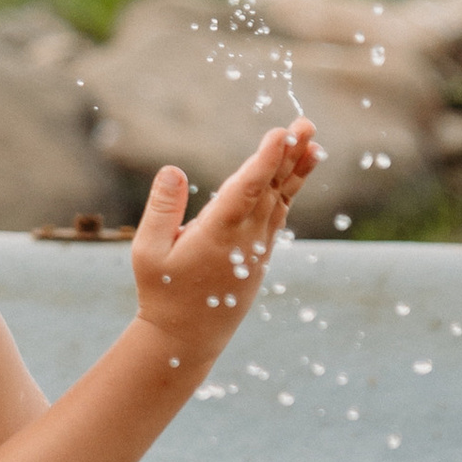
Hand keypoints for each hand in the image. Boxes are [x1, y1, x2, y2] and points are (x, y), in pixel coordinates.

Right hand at [128, 122, 320, 358]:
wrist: (187, 337)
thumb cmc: (162, 293)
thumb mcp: (148, 252)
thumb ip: (162, 209)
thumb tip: (173, 170)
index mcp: (217, 235)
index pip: (245, 190)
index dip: (265, 160)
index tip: (281, 134)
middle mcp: (244, 238)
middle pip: (271, 189)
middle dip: (288, 155)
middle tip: (306, 124)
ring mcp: (256, 246)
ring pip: (280, 200)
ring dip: (295, 169)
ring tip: (313, 141)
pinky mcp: (260, 253)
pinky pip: (278, 213)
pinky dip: (289, 190)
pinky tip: (298, 170)